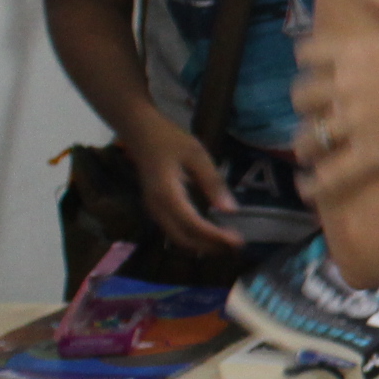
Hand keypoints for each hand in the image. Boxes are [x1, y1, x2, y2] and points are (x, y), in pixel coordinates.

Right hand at [123, 112, 244, 251]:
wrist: (140, 132)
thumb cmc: (170, 140)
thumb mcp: (197, 155)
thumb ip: (213, 182)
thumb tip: (230, 210)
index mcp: (167, 194)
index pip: (192, 224)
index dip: (215, 236)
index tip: (238, 241)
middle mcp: (157, 207)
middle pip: (182, 238)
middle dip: (209, 246)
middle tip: (236, 246)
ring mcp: (153, 208)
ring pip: (176, 236)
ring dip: (201, 244)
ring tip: (226, 243)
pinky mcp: (156, 207)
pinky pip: (173, 229)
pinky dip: (192, 236)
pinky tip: (210, 233)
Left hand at [293, 0, 378, 201]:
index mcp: (354, 51)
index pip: (307, 53)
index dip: (307, 60)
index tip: (314, 67)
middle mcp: (346, 87)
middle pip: (302, 97)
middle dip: (304, 102)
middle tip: (314, 109)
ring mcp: (357, 124)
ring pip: (311, 136)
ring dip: (305, 143)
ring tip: (308, 149)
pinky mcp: (373, 155)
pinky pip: (333, 175)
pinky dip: (314, 185)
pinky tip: (306, 188)